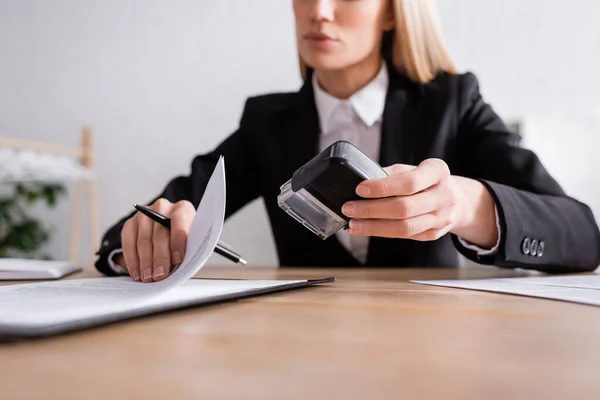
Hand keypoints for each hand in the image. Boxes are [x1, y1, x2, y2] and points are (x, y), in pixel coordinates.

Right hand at [119, 199, 194, 282]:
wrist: (167, 230)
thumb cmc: (183, 239)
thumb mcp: (191, 242)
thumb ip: (187, 251)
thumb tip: (177, 267)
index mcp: (183, 209)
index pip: (180, 222)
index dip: (178, 242)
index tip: (177, 260)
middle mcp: (163, 207)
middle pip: (160, 233)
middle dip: (160, 257)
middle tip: (160, 275)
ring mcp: (145, 214)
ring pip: (143, 239)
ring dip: (145, 262)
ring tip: (148, 278)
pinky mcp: (130, 223)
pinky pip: (128, 243)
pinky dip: (132, 260)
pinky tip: (137, 273)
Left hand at [341, 158, 497, 246]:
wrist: (456, 198)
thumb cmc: (426, 180)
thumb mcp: (412, 168)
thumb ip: (389, 174)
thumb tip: (359, 181)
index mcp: (438, 172)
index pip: (408, 183)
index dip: (382, 187)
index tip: (359, 189)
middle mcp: (444, 195)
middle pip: (404, 208)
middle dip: (371, 210)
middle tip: (349, 208)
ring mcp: (442, 217)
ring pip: (404, 227)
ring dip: (374, 227)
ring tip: (353, 224)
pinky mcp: (435, 233)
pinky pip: (406, 236)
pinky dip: (383, 233)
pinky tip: (367, 228)